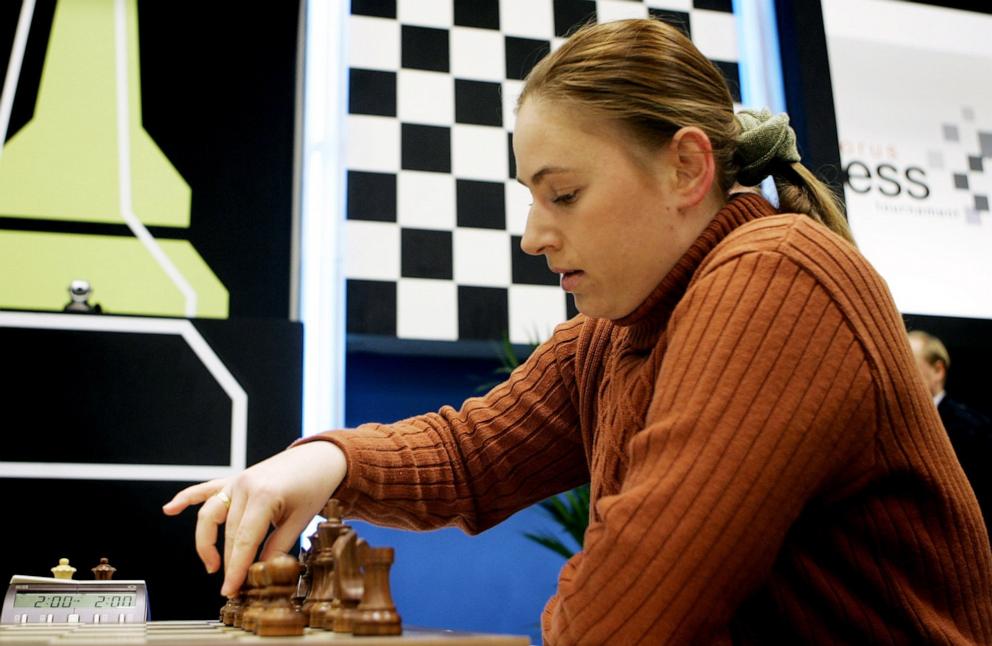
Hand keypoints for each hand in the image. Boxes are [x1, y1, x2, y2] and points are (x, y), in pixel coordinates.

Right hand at [162, 441, 346, 595]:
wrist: (320, 457)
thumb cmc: (315, 486)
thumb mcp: (301, 519)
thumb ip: (278, 546)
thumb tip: (261, 571)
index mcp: (264, 496)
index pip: (243, 541)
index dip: (236, 568)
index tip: (230, 590)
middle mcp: (245, 486)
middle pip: (228, 533)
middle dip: (228, 562)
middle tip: (232, 586)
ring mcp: (237, 481)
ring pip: (212, 516)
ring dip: (207, 542)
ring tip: (212, 565)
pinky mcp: (234, 479)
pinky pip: (206, 489)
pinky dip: (186, 498)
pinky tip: (169, 509)